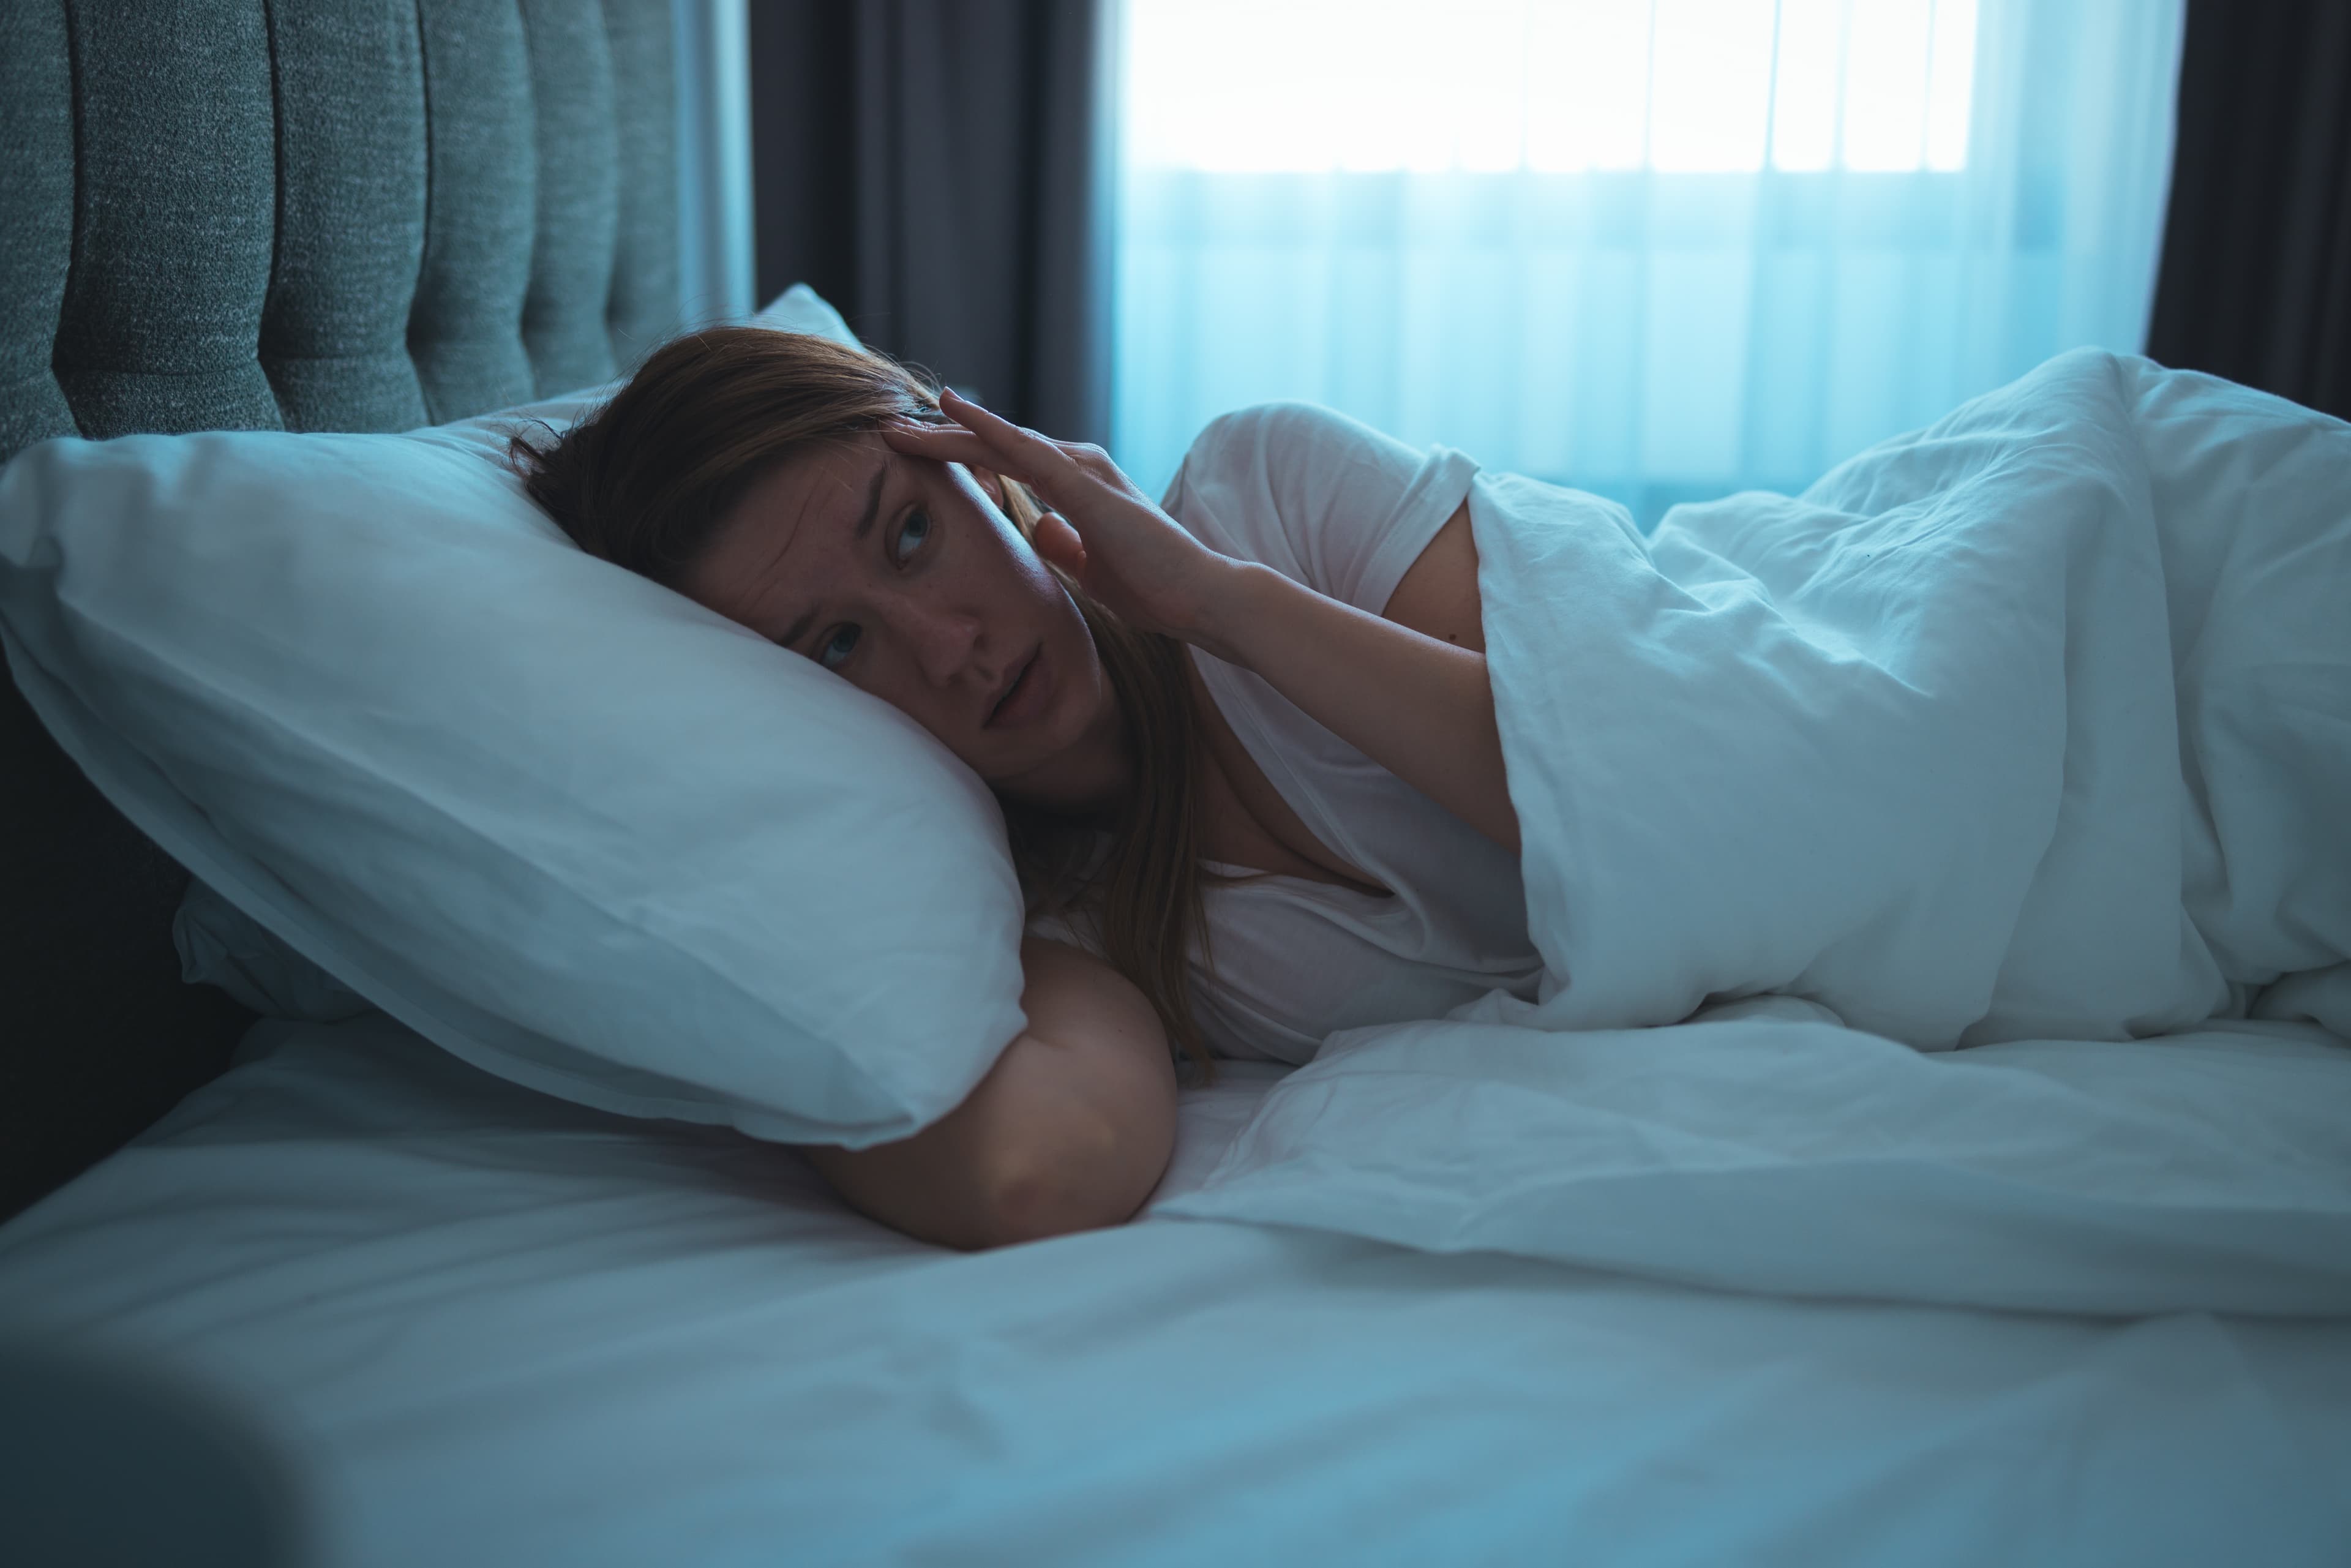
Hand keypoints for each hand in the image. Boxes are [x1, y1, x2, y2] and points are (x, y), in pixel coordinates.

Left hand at [883, 389, 1236, 640]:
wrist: (1200, 598)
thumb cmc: (1154, 586)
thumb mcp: (1093, 567)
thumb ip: (1065, 545)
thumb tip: (1037, 529)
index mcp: (1077, 486)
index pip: (1005, 464)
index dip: (957, 458)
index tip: (912, 457)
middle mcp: (1077, 466)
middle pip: (995, 445)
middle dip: (940, 439)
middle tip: (889, 432)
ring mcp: (1082, 471)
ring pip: (1002, 441)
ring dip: (949, 430)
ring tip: (901, 424)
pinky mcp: (1086, 485)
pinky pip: (1027, 450)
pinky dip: (987, 429)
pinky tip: (953, 413)